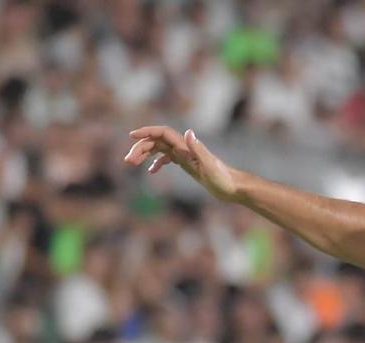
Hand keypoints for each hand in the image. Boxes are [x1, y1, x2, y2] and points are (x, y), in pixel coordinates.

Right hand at [123, 125, 239, 201]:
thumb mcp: (210, 166)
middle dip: (141, 148)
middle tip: (128, 161)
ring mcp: (187, 157)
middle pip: (158, 142)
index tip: (132, 136)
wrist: (235, 188)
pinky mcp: (189, 165)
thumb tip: (189, 133)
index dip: (147, 132)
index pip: (163, 133)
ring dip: (145, 154)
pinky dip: (157, 162)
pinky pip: (169, 159)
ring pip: (160, 150)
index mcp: (187, 148)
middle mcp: (186, 149)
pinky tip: (150, 171)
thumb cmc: (225, 179)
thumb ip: (199, 149)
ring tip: (132, 163)